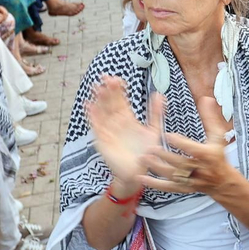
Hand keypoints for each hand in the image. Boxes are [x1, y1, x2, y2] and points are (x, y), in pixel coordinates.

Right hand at [85, 79, 162, 196]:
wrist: (138, 172)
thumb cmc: (146, 152)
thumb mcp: (154, 130)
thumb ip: (156, 113)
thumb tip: (159, 94)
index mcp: (127, 118)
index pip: (121, 100)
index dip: (118, 89)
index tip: (117, 79)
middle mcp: (116, 122)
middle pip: (110, 102)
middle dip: (107, 90)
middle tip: (106, 77)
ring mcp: (108, 130)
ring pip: (101, 111)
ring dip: (98, 99)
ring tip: (96, 86)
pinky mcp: (102, 139)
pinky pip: (96, 125)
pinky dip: (92, 115)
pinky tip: (89, 104)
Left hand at [139, 95, 242, 197]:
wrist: (222, 181)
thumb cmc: (218, 155)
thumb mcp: (217, 136)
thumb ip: (209, 118)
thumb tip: (206, 98)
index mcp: (206, 155)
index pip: (192, 149)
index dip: (180, 142)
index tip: (168, 135)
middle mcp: (197, 168)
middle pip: (180, 162)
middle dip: (165, 156)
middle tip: (150, 148)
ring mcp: (189, 180)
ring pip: (171, 174)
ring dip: (157, 167)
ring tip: (144, 159)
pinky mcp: (183, 188)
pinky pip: (167, 187)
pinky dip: (154, 184)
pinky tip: (142, 178)